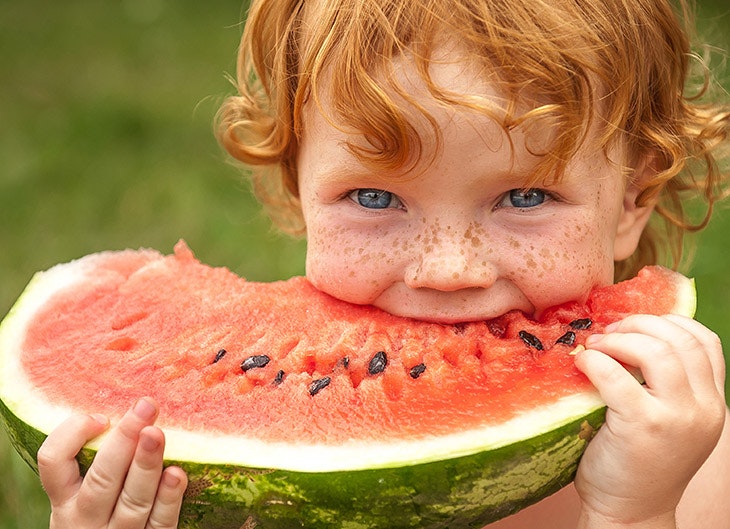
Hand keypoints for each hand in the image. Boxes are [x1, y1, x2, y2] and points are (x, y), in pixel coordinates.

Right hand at [37, 397, 187, 528]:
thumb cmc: (100, 514)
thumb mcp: (83, 493)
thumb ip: (98, 460)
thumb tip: (131, 408)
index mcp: (64, 500)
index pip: (53, 462)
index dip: (72, 435)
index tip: (102, 417)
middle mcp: (84, 519)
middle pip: (101, 479)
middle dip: (124, 440)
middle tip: (145, 407)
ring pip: (131, 502)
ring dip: (146, 466)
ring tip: (157, 435)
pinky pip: (159, 523)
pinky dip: (169, 499)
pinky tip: (177, 474)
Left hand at [573, 314, 725, 527]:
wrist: (630, 512)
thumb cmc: (639, 462)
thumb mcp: (668, 419)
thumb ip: (663, 383)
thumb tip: (622, 333)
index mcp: (712, 403)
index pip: (705, 341)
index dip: (668, 321)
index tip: (636, 324)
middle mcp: (704, 408)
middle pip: (680, 339)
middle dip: (639, 324)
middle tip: (607, 332)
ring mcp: (676, 418)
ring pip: (656, 351)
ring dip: (618, 339)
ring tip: (594, 346)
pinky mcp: (643, 426)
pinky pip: (616, 375)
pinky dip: (594, 361)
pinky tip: (581, 364)